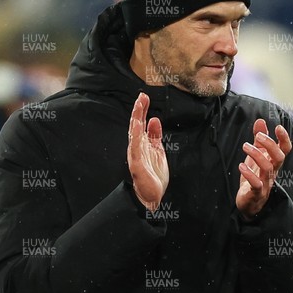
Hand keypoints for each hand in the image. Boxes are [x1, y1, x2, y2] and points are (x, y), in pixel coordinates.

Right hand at [127, 93, 168, 210]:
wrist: (152, 196)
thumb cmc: (154, 176)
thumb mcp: (158, 151)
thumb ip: (155, 136)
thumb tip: (154, 119)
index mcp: (143, 144)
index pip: (141, 124)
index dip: (142, 110)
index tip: (144, 97)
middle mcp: (137, 148)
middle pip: (136, 125)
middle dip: (138, 110)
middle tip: (142, 96)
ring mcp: (136, 155)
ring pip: (134, 133)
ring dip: (136, 119)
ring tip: (139, 106)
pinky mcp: (137, 164)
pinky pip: (136, 148)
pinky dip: (137, 136)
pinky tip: (139, 125)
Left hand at [236, 119, 291, 218]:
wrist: (249, 203)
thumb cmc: (254, 177)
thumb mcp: (255, 156)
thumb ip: (259, 140)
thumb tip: (261, 120)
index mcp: (273, 162)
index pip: (285, 150)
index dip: (284, 138)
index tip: (278, 127)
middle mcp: (272, 172)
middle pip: (279, 157)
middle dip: (270, 144)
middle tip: (257, 135)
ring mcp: (265, 183)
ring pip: (267, 168)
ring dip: (257, 155)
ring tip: (245, 146)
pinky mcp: (256, 193)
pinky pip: (256, 184)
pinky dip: (249, 174)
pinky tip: (241, 166)